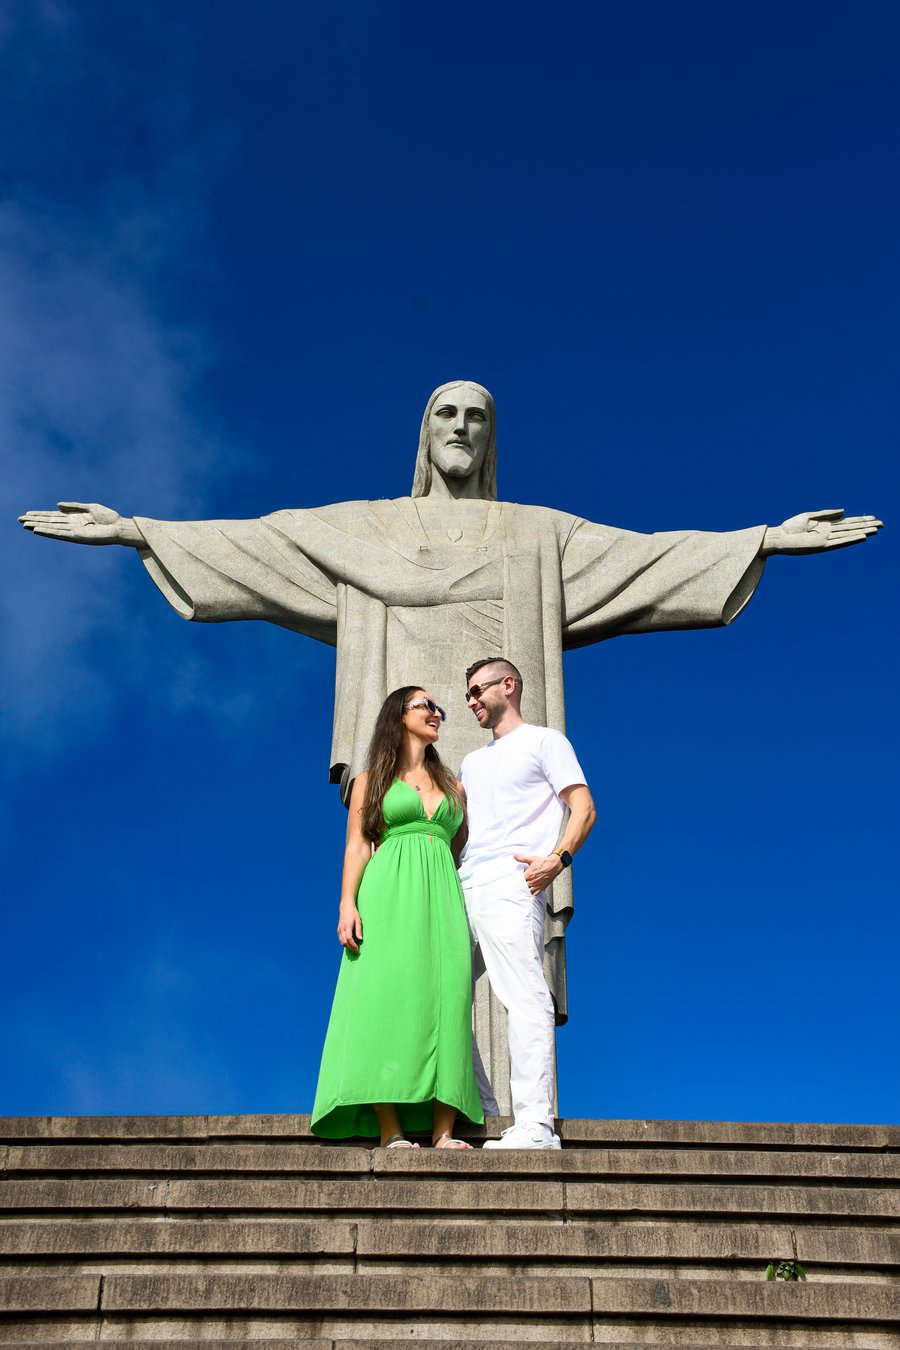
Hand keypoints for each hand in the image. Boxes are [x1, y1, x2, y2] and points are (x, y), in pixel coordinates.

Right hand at [19, 502, 143, 545]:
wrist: (120, 527)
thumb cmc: (109, 517)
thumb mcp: (90, 507)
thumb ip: (74, 506)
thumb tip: (57, 505)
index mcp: (74, 517)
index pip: (53, 516)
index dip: (40, 515)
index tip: (27, 513)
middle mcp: (71, 525)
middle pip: (49, 522)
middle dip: (35, 520)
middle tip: (19, 519)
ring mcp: (73, 532)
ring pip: (51, 528)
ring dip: (38, 526)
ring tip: (25, 525)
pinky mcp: (77, 537)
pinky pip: (60, 534)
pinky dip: (49, 532)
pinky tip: (38, 530)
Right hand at [337, 903, 362, 952]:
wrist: (345, 907)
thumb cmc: (353, 913)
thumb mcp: (358, 920)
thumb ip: (359, 930)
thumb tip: (360, 939)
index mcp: (347, 926)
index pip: (349, 939)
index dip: (353, 945)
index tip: (358, 950)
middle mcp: (342, 928)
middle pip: (344, 942)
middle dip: (350, 948)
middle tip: (356, 951)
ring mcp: (339, 929)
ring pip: (341, 942)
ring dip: (347, 947)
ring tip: (354, 949)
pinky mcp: (338, 930)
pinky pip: (340, 939)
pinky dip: (344, 943)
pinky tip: (349, 944)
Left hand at [514, 853, 562, 895]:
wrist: (554, 865)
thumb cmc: (544, 863)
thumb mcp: (531, 859)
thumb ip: (522, 858)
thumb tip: (515, 856)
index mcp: (528, 875)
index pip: (519, 880)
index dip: (517, 879)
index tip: (517, 878)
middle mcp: (532, 881)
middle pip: (523, 886)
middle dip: (521, 885)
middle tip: (521, 882)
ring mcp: (537, 885)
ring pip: (528, 891)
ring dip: (526, 889)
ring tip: (526, 886)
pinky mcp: (542, 888)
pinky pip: (535, 894)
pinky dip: (532, 893)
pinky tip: (532, 890)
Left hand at [761, 509, 882, 555]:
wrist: (778, 537)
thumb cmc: (790, 527)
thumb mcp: (809, 516)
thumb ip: (827, 513)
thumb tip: (844, 511)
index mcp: (826, 526)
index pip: (847, 522)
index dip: (860, 520)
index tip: (874, 518)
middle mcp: (828, 533)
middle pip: (851, 528)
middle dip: (866, 526)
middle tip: (882, 524)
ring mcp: (826, 540)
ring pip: (848, 535)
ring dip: (862, 532)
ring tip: (876, 530)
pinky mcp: (821, 546)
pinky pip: (839, 542)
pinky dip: (851, 539)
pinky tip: (861, 537)